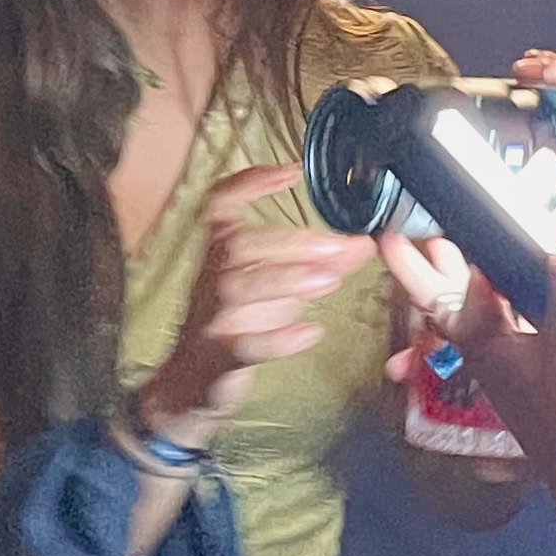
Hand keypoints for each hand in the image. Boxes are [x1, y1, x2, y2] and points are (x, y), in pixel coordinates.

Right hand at [135, 164, 375, 449]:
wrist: (192, 385)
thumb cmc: (238, 324)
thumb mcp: (278, 289)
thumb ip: (319, 265)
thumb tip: (363, 242)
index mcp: (219, 254)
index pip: (219, 205)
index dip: (250, 183)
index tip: (291, 171)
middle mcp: (210, 279)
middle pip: (237, 244)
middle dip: (290, 242)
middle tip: (339, 246)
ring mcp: (212, 319)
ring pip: (238, 289)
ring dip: (285, 281)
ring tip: (330, 282)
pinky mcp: (219, 359)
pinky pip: (243, 346)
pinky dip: (279, 340)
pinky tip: (311, 333)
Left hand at [381, 205, 555, 499]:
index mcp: (480, 339)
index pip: (440, 287)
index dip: (417, 255)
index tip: (395, 228)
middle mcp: (481, 351)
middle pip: (439, 300)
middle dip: (419, 269)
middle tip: (395, 240)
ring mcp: (501, 364)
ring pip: (465, 315)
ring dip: (453, 283)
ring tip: (444, 252)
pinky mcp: (525, 375)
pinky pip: (494, 332)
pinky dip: (491, 308)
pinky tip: (505, 301)